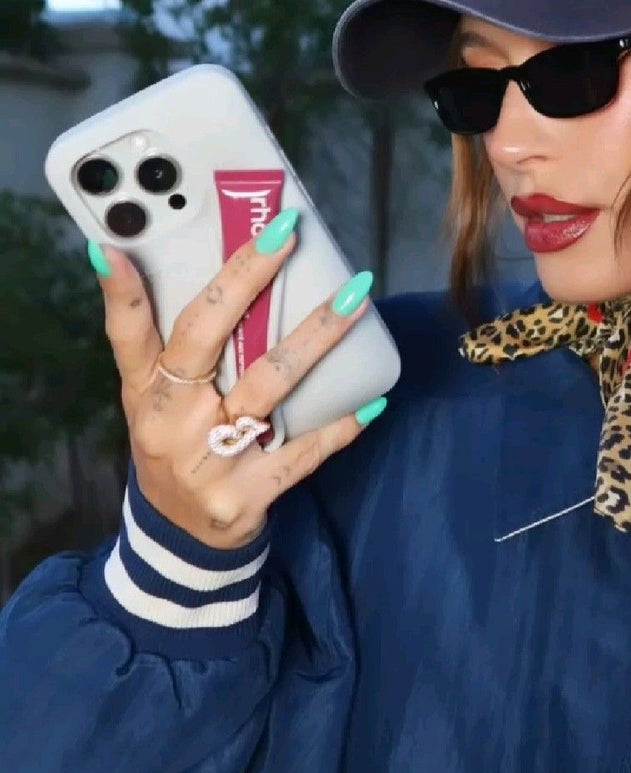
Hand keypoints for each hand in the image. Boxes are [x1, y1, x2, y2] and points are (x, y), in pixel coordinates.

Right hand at [90, 222, 381, 547]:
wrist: (180, 539)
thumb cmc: (177, 443)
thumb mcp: (157, 399)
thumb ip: (172, 345)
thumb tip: (183, 271)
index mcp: (144, 391)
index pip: (128, 332)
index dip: (121, 291)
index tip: (115, 244)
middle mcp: (170, 420)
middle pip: (205, 338)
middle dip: (246, 278)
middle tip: (286, 233)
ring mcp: (209, 458)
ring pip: (269, 383)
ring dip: (317, 336)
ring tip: (356, 297)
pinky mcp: (248, 493)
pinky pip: (304, 449)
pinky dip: (340, 424)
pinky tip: (372, 398)